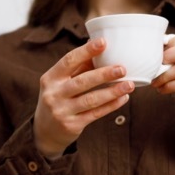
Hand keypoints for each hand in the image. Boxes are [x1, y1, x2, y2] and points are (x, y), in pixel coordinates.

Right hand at [33, 38, 132, 158]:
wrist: (45, 131)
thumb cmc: (57, 99)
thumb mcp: (60, 82)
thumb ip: (78, 67)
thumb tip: (98, 45)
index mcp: (50, 78)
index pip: (68, 61)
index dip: (86, 51)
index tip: (103, 42)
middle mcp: (53, 94)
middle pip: (81, 81)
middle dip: (103, 74)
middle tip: (122, 69)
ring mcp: (62, 111)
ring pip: (91, 100)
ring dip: (112, 92)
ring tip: (129, 85)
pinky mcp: (72, 125)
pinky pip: (95, 114)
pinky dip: (111, 106)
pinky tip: (123, 98)